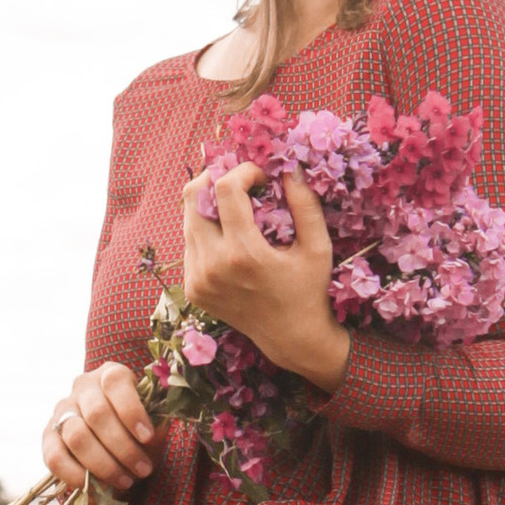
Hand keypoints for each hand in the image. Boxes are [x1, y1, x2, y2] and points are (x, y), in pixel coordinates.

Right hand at [42, 360, 155, 498]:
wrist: (115, 444)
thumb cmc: (137, 431)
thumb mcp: (152, 425)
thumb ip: (156, 428)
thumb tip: (153, 435)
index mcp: (111, 374)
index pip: (115, 383)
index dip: (131, 411)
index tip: (148, 437)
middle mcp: (83, 386)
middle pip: (97, 414)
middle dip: (123, 447)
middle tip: (143, 469)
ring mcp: (62, 410)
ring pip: (77, 436)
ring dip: (104, 464)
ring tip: (125, 480)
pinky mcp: (49, 436)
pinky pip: (55, 457)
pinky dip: (76, 475)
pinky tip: (95, 485)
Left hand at [182, 166, 350, 392]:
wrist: (291, 337)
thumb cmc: (308, 289)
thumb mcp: (317, 247)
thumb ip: (305, 204)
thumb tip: (290, 167)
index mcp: (243, 254)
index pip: (225, 189)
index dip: (243, 171)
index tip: (262, 177)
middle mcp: (213, 266)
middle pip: (193, 197)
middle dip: (216, 178)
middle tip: (240, 182)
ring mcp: (197, 279)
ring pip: (188, 219)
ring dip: (211, 204)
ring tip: (238, 208)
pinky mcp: (192, 288)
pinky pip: (190, 243)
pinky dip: (208, 230)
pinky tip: (232, 238)